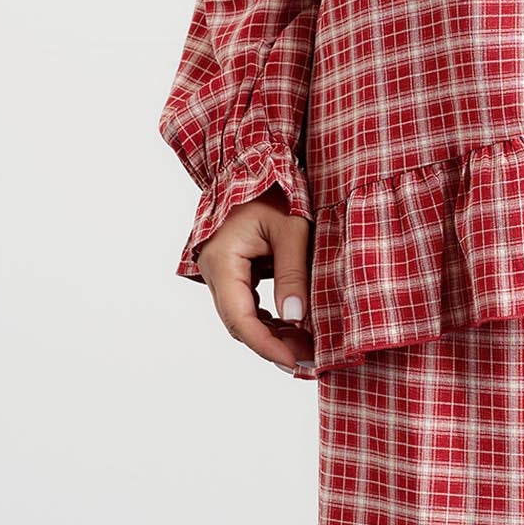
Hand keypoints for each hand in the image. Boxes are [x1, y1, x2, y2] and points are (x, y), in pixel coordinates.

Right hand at [195, 184, 315, 374]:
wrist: (258, 161)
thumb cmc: (275, 187)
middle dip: (273, 346)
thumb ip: (293, 274)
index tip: (294, 362)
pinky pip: (249, 304)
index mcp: (222, 261)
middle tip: (309, 360)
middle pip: (239, 324)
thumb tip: (297, 320)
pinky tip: (296, 328)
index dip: (267, 346)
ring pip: (243, 317)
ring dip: (273, 335)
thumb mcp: (292, 229)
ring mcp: (222, 271)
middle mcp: (215, 270)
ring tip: (308, 347)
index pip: (240, 319)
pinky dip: (271, 319)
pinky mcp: (234, 270)